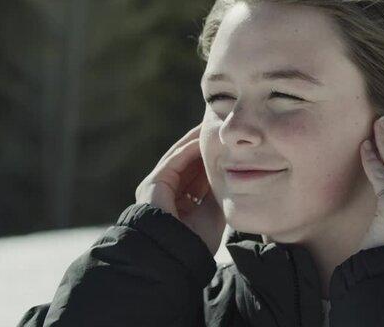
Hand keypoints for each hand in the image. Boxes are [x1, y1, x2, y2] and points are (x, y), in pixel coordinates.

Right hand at [135, 122, 225, 254]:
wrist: (176, 256)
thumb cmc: (196, 240)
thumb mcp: (212, 211)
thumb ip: (217, 191)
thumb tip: (229, 172)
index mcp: (181, 202)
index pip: (198, 174)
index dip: (213, 160)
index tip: (230, 147)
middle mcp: (168, 192)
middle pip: (189, 163)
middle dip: (204, 146)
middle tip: (220, 129)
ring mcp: (158, 187)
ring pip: (180, 157)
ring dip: (196, 142)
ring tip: (211, 126)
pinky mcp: (154, 183)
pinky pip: (174, 160)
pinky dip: (189, 149)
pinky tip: (202, 139)